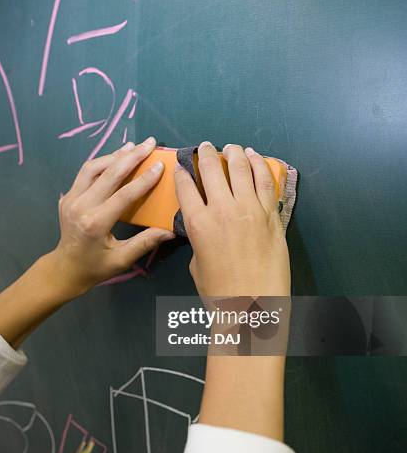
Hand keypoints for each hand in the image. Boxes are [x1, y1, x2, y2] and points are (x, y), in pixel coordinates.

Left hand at [52, 138, 173, 296]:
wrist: (66, 268)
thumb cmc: (96, 267)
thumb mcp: (122, 259)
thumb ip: (145, 242)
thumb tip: (171, 230)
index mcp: (95, 223)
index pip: (123, 195)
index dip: (143, 179)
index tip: (159, 165)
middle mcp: (81, 206)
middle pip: (109, 174)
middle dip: (132, 156)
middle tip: (149, 143)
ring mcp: (71, 198)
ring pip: (94, 167)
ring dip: (115, 155)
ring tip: (134, 146)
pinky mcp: (68, 195)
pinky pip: (86, 172)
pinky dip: (102, 162)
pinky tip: (116, 156)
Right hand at [174, 141, 289, 297]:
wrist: (255, 306)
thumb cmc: (220, 292)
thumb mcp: (197, 264)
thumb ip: (199, 239)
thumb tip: (206, 227)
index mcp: (198, 223)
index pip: (186, 187)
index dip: (182, 172)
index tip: (181, 165)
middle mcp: (222, 209)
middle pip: (212, 169)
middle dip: (206, 153)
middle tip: (205, 146)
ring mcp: (250, 209)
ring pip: (240, 169)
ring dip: (234, 153)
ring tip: (231, 146)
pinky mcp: (271, 213)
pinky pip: (265, 181)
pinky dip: (259, 165)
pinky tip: (254, 157)